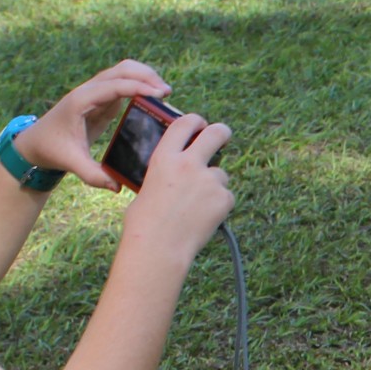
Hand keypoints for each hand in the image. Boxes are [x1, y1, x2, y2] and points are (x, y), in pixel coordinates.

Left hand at [16, 59, 171, 192]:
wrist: (36, 143)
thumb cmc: (52, 150)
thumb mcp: (71, 163)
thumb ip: (93, 175)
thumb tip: (117, 186)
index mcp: (81, 100)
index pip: (114, 85)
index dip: (138, 87)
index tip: (160, 94)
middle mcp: (88, 91)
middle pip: (122, 69)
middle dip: (146, 76)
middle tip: (166, 93)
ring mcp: (95, 92)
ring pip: (123, 72)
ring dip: (144, 77)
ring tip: (163, 94)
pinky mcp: (101, 99)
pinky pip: (123, 85)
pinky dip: (139, 86)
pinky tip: (153, 100)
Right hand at [124, 112, 234, 262]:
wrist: (159, 248)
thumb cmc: (145, 224)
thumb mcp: (147, 187)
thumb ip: (166, 173)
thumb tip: (175, 173)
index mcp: (164, 157)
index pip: (185, 124)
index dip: (196, 121)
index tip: (201, 124)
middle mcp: (188, 163)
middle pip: (217, 133)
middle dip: (222, 133)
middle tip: (222, 137)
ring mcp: (208, 180)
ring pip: (221, 175)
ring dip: (214, 186)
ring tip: (196, 208)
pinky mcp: (223, 198)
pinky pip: (226, 198)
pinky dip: (219, 207)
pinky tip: (203, 220)